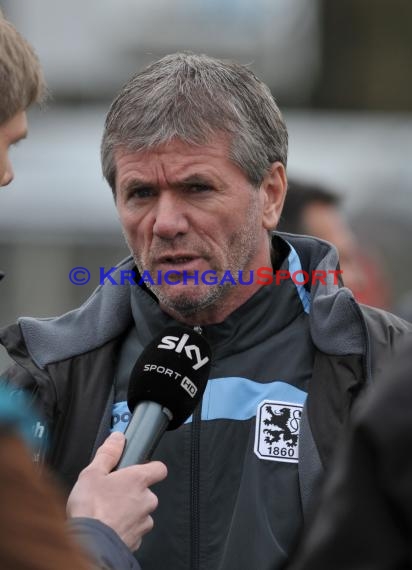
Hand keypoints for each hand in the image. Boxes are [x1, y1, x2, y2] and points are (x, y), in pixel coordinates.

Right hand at [67, 431, 166, 550]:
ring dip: (129, 512)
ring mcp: (143, 522)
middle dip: (133, 493)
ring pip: (141, 512)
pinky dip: (125, 528)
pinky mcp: (137, 540)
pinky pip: (135, 530)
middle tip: (113, 494)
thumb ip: (108, 453)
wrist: (88, 546)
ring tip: (108, 512)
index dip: (151, 467)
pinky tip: (109, 527)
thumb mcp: (93, 473)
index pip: (159, 468)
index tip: (140, 468)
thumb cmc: (90, 510)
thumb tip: (117, 438)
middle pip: (148, 492)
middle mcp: (146, 500)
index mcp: (138, 480)